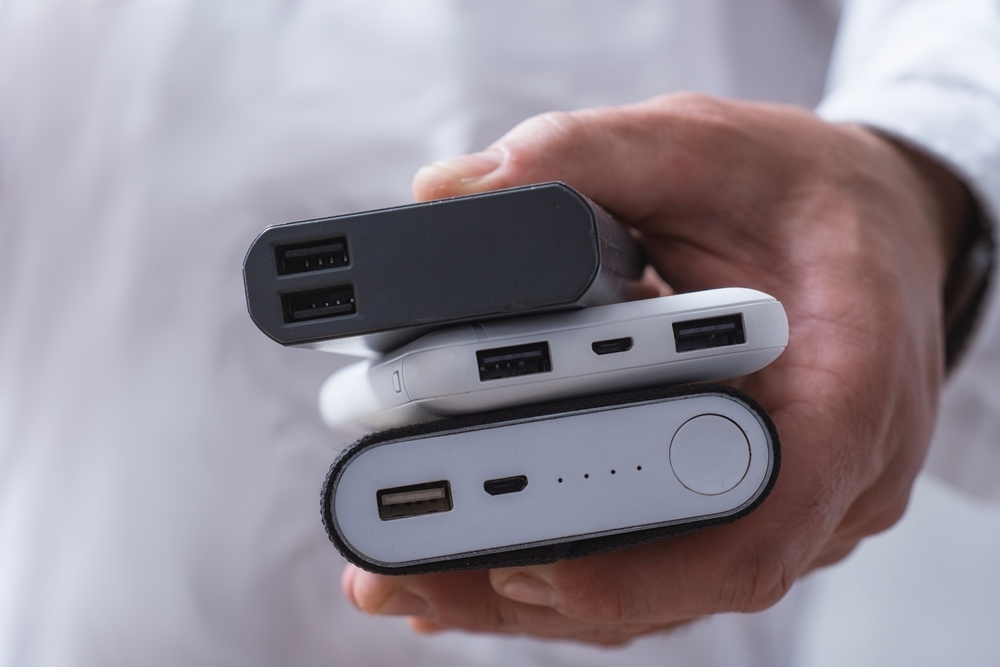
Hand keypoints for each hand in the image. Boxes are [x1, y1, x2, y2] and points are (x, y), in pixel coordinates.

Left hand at [342, 93, 969, 644]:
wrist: (874, 221)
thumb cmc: (805, 190)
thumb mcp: (706, 144)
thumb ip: (586, 154)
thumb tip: (454, 196)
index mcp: (847, 387)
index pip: (760, 519)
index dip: (642, 563)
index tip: (522, 554)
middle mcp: (824, 474)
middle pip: (682, 572)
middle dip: (540, 582)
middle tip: (411, 568)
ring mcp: (782, 501)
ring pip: (659, 582)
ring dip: (533, 588)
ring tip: (413, 572)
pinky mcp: (740, 500)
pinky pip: (656, 556)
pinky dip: (563, 565)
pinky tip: (473, 559)